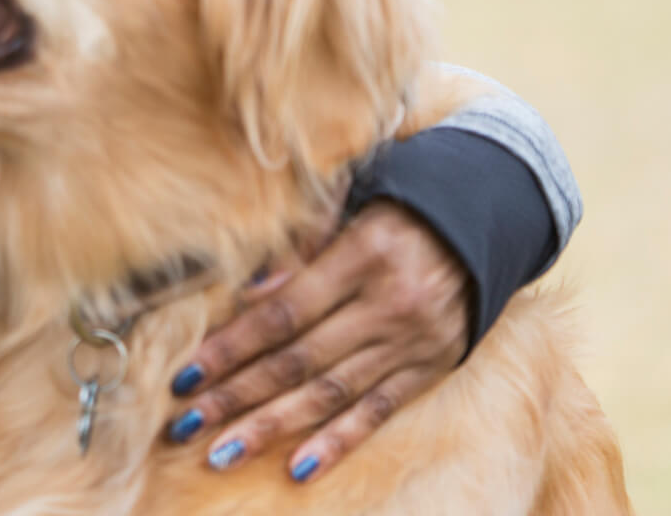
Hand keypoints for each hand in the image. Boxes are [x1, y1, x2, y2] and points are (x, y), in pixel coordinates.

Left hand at [161, 201, 468, 482]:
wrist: (483, 223)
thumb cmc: (400, 208)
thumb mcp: (353, 203)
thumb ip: (302, 243)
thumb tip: (249, 290)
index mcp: (364, 254)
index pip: (284, 312)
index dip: (232, 346)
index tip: (187, 374)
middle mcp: (389, 304)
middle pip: (300, 359)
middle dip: (237, 395)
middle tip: (187, 424)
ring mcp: (412, 342)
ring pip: (332, 393)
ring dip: (272, 426)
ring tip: (224, 452)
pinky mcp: (431, 368)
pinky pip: (379, 411)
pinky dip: (338, 441)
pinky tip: (300, 466)